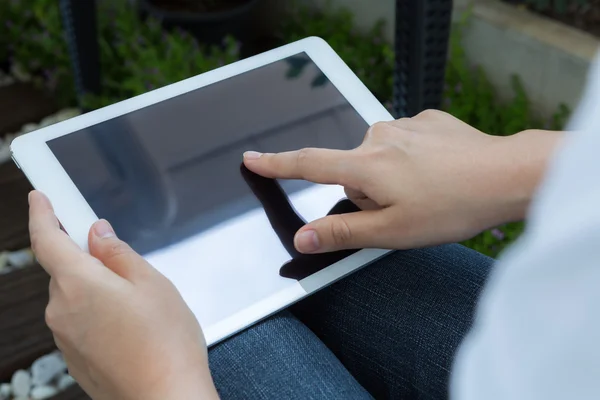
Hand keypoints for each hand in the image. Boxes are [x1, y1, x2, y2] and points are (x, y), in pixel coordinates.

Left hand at [28, 191, 217, 399]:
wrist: (166, 398)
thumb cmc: (166, 344)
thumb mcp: (152, 282)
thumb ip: (119, 253)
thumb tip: (98, 235)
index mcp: (79, 284)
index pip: (47, 239)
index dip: (42, 214)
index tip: (40, 198)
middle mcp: (62, 311)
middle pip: (65, 270)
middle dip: (88, 259)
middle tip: (118, 257)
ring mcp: (66, 338)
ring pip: (76, 297)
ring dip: (98, 290)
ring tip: (139, 304)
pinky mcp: (76, 358)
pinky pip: (81, 322)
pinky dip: (99, 314)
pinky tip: (131, 326)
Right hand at [244, 110, 559, 252]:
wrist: (507, 176)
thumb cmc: (452, 207)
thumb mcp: (392, 232)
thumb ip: (342, 233)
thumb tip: (303, 238)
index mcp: (366, 165)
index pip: (308, 163)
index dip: (276, 163)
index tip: (252, 157)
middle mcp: (379, 136)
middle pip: (352, 171)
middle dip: (367, 192)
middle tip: (403, 209)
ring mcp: (405, 124)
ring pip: (378, 158)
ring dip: (391, 177)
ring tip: (426, 192)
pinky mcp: (426, 120)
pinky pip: (403, 144)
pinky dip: (412, 161)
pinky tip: (437, 172)